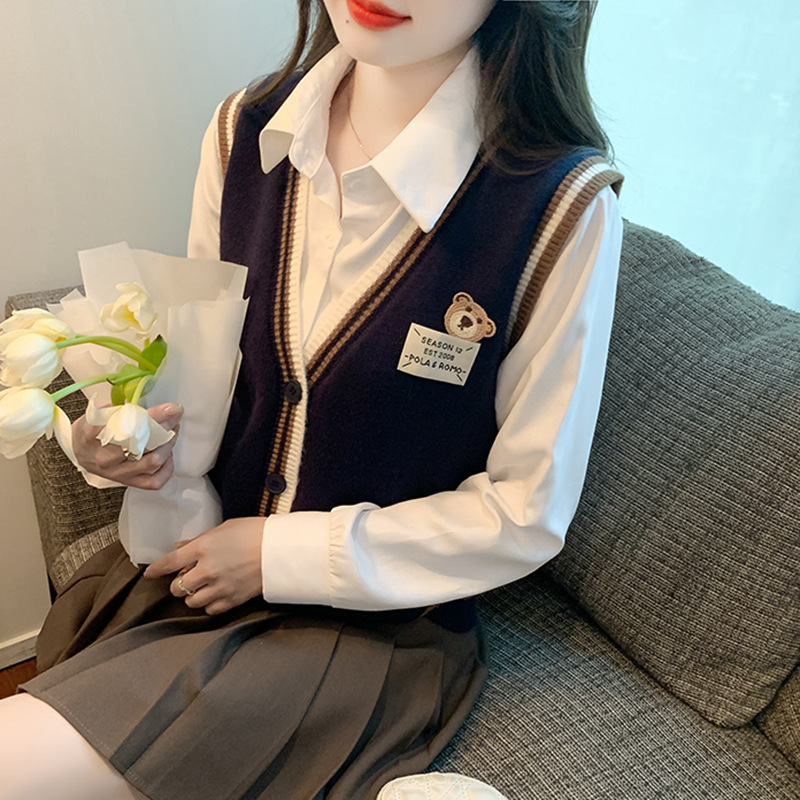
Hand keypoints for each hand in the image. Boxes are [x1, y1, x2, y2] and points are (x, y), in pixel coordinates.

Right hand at [72, 402, 182, 488]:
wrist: (79, 452)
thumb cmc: (91, 430)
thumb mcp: (98, 414)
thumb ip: (122, 410)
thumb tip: (153, 407)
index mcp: (92, 435)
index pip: (128, 424)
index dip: (154, 415)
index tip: (171, 407)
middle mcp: (105, 458)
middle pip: (143, 444)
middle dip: (165, 427)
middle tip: (175, 415)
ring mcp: (118, 473)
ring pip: (153, 461)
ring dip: (168, 444)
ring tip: (172, 431)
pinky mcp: (128, 483)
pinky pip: (154, 481)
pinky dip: (167, 467)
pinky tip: (167, 454)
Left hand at [143, 518, 263, 614]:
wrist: (281, 549)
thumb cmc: (255, 532)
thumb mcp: (225, 527)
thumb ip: (200, 539)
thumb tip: (182, 546)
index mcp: (202, 548)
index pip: (168, 563)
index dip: (156, 569)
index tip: (150, 573)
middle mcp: (206, 570)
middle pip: (177, 587)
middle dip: (178, 583)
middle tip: (186, 578)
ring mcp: (219, 587)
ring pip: (191, 602)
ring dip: (192, 596)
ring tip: (201, 588)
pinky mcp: (232, 600)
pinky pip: (210, 610)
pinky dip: (209, 605)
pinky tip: (214, 596)